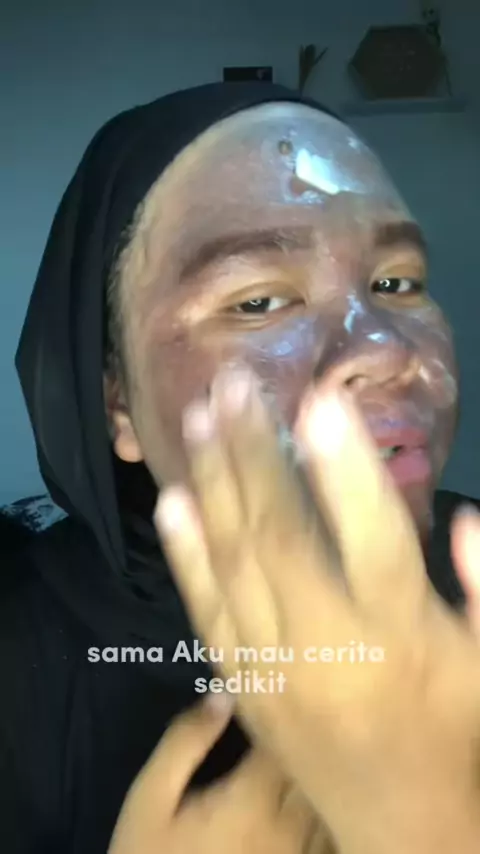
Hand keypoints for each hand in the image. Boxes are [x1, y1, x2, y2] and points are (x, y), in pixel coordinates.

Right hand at [108, 695, 330, 853]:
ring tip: (320, 744)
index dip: (290, 715)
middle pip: (319, 768)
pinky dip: (331, 813)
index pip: (288, 743)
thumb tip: (225, 694)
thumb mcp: (151, 798)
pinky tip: (321, 794)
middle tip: (305, 708)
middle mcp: (287, 829)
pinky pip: (331, 838)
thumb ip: (186, 741)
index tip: (281, 692)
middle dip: (314, 738)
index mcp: (251, 800)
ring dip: (327, 772)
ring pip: (333, 803)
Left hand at [156, 367, 479, 853]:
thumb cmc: (454, 729)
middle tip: (232, 383)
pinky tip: (172, 503)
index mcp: (402, 634)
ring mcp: (275, 666)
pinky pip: (207, 613)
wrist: (398, 822)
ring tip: (196, 417)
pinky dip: (187, 555)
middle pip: (283, 536)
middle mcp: (331, 645)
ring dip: (212, 484)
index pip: (374, 539)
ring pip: (234, 564)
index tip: (319, 398)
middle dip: (254, 451)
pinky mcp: (242, 684)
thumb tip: (466, 514)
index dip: (346, 466)